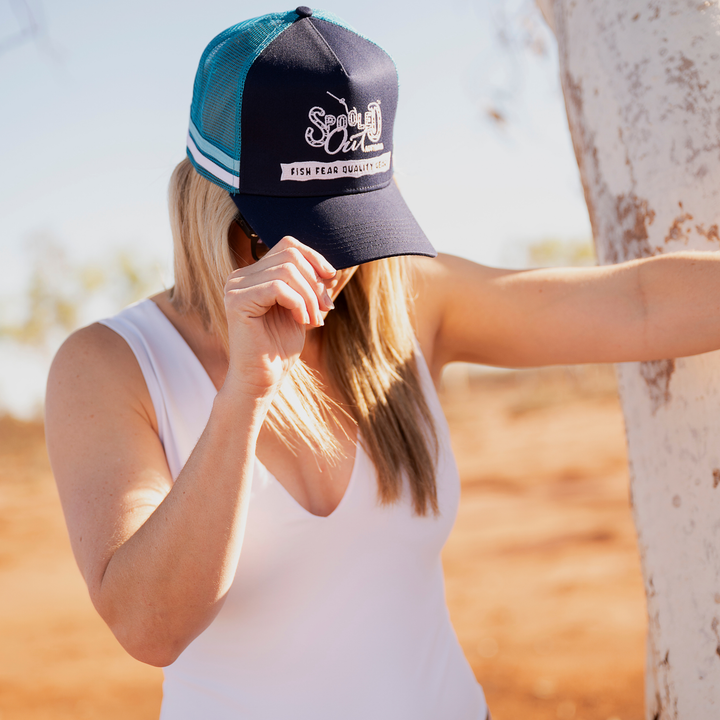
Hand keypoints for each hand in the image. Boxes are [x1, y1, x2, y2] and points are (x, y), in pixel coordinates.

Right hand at [222, 236, 335, 397]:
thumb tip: (330, 268)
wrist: (263, 379)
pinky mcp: (237, 302)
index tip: (331, 279)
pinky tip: (302, 321)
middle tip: (325, 309)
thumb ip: (309, 285)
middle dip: (315, 282)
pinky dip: (298, 303)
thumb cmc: (281, 347)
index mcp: (254, 274)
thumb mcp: (302, 308)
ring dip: (310, 297)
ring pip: (287, 271)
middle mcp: (240, 277)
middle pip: (290, 256)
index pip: (288, 245)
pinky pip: (278, 287)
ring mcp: (235, 288)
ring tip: (315, 320)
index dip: (314, 258)